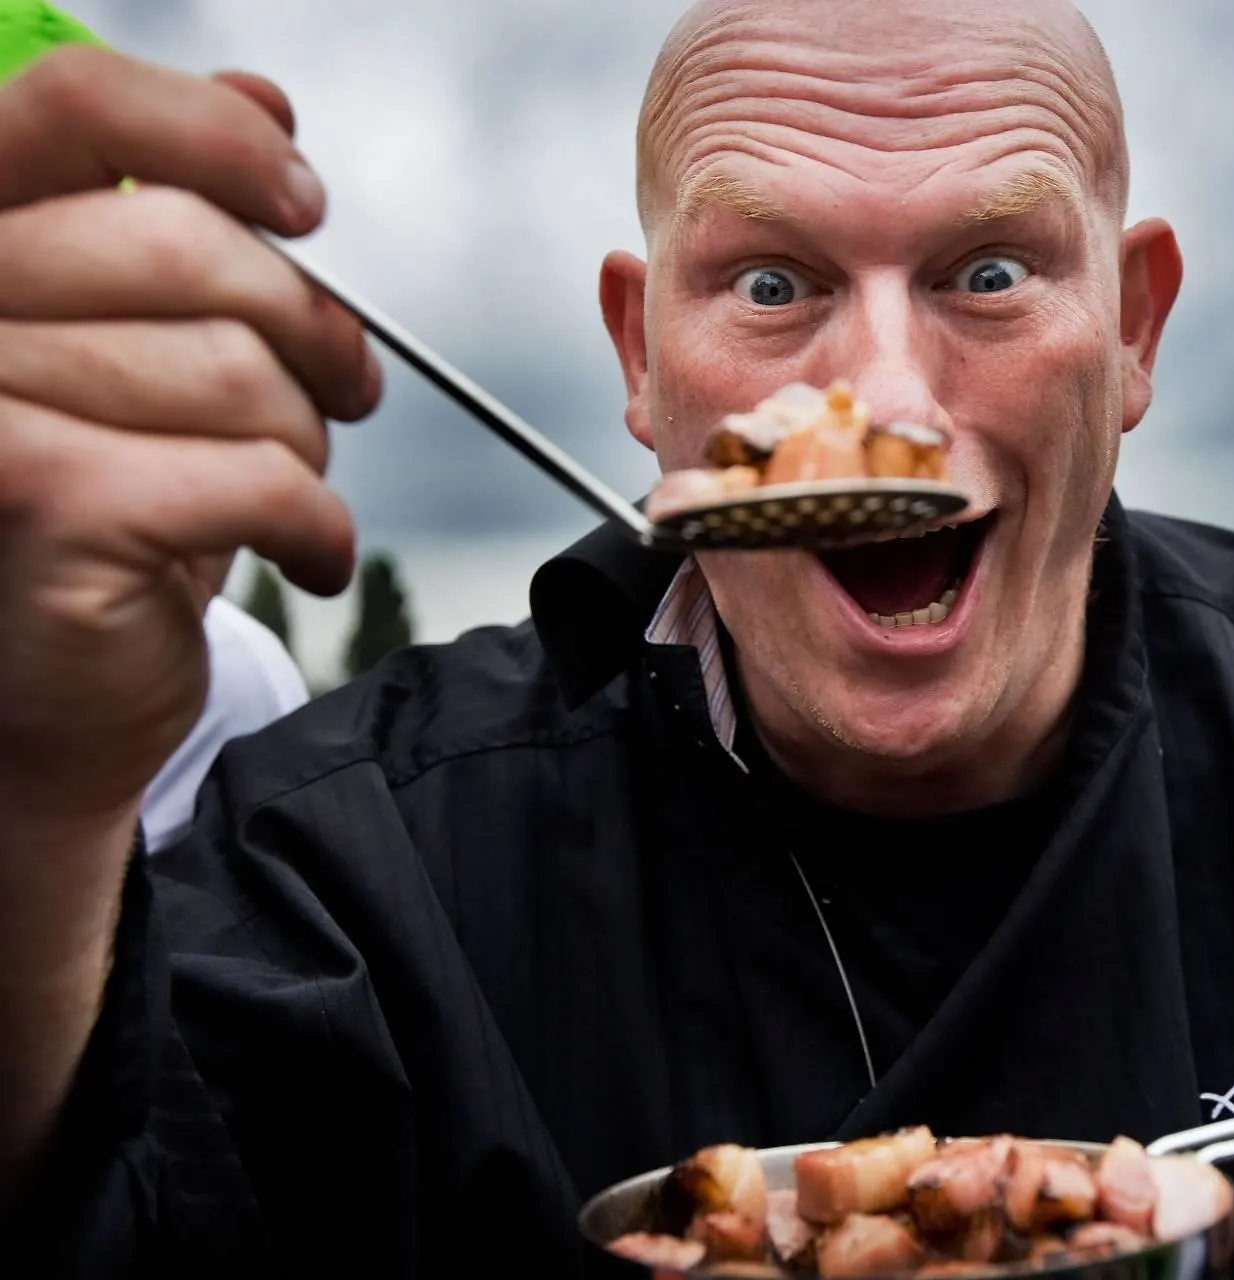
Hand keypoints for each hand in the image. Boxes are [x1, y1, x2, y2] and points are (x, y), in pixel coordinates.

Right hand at [0, 45, 376, 823]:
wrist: (52, 693)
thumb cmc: (112, 505)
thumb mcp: (146, 344)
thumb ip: (178, 218)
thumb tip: (264, 104)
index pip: (74, 104)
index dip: (213, 138)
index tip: (303, 203)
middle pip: (189, 246)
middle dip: (306, 329)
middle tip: (342, 389)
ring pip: (238, 370)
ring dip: (303, 442)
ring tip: (282, 491)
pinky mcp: (45, 497)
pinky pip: (259, 472)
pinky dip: (318, 525)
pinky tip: (306, 554)